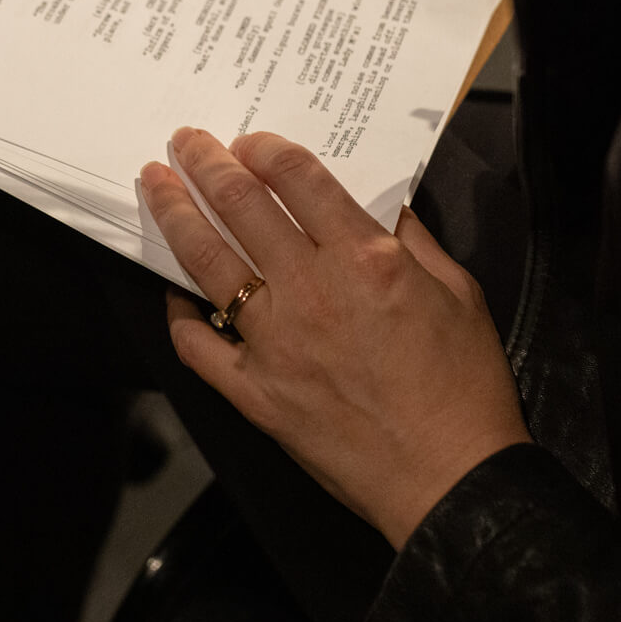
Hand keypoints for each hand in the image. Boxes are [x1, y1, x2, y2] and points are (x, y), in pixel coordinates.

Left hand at [142, 127, 530, 547]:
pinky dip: (179, 314)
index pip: (298, 179)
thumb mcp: (459, 293)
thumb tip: (382, 202)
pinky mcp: (254, 392)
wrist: (452, 480)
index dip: (265, 150)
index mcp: (366, 258)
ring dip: (176, 214)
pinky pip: (198, 345)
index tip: (249, 142)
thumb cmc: (464, 391)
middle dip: (206, 163)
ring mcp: (275, 342)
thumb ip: (413, 239)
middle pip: (241, 206)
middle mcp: (311, 290)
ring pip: (206, 261)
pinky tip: (173, 291)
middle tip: (186, 142)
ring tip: (156, 184)